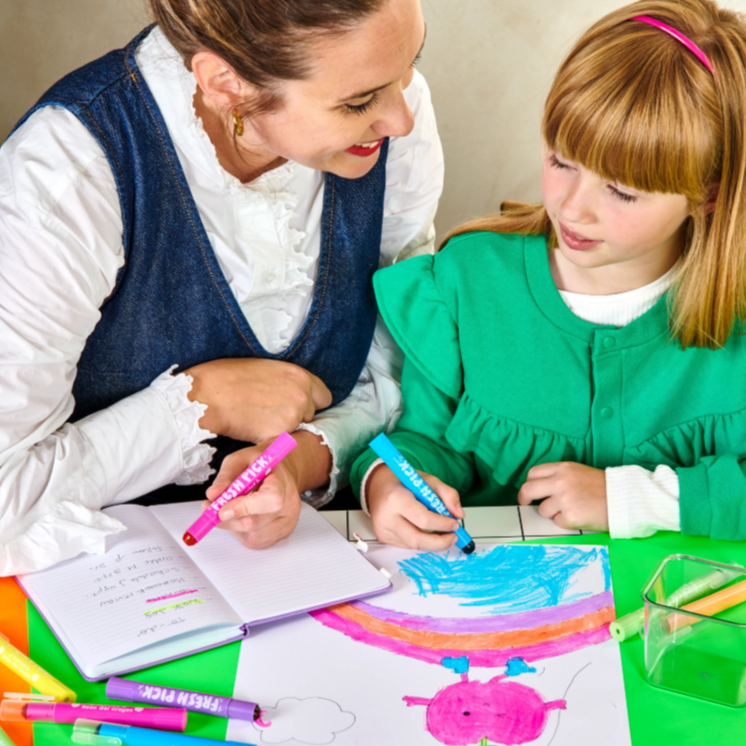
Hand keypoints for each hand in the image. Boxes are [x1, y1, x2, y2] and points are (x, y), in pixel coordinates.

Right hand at [184, 358, 331, 442]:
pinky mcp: (278, 435)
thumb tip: (291, 390)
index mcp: (299, 375)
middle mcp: (301, 396)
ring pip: (295, 429)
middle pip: (310, 414)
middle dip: (296, 415)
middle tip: (271, 412)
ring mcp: (291, 417)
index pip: (323, 396)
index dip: (310, 401)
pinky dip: (270, 439)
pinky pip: (280, 442)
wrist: (206, 395)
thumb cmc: (227, 377)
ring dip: (283, 428)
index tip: (298, 405)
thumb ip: (286, 380)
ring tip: (259, 418)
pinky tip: (254, 429)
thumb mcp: (266, 368)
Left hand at [204, 431, 331, 548]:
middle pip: (255, 522)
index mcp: (282, 482)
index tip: (221, 510)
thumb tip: (213, 494)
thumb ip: (226, 476)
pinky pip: (256, 541)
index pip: (268, 500)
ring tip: (228, 511)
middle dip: (228, 519)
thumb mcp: (241, 459)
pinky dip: (241, 532)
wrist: (281, 472)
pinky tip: (239, 518)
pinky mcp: (281, 534)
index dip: (243, 508)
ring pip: (253, 536)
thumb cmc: (262, 465)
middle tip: (210, 510)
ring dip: (233, 527)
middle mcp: (289, 506)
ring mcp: (287, 522)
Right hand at [366, 464, 463, 550]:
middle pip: (418, 540)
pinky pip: (406, 545)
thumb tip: (459, 514)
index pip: (423, 519)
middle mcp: (386, 516)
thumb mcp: (427, 480)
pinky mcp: (382, 537)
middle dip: (440, 542)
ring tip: (441, 533)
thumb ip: (447, 494)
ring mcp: (382, 529)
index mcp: (396, 498)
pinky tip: (423, 531)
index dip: (442, 524)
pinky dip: (420, 541)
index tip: (454, 524)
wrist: (378, 484)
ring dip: (432, 542)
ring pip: (414, 545)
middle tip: (453, 537)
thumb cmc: (402, 482)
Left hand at [517, 462, 608, 530]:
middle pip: (529, 490)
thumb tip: (540, 490)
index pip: (533, 473)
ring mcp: (564, 499)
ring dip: (553, 513)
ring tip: (573, 509)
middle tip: (526, 504)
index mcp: (563, 468)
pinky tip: (580, 516)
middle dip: (524, 499)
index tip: (529, 492)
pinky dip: (566, 522)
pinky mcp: (570, 516)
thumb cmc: (603, 487)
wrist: (625, 499)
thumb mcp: (578, 472)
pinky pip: (557, 522)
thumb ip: (558, 477)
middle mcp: (560, 481)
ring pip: (543, 510)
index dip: (529, 484)